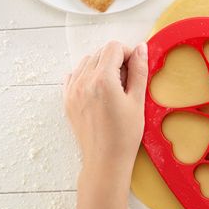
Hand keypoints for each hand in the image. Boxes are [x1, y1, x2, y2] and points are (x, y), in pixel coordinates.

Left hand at [63, 41, 148, 180]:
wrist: (105, 160)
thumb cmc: (124, 135)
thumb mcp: (137, 101)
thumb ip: (139, 71)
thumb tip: (141, 48)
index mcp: (102, 80)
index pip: (113, 48)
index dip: (128, 53)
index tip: (134, 68)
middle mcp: (83, 82)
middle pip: (100, 53)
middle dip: (115, 60)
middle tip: (126, 81)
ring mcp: (72, 91)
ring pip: (86, 62)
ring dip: (101, 66)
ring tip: (113, 87)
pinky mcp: (67, 100)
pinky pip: (74, 75)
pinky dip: (86, 76)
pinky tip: (98, 90)